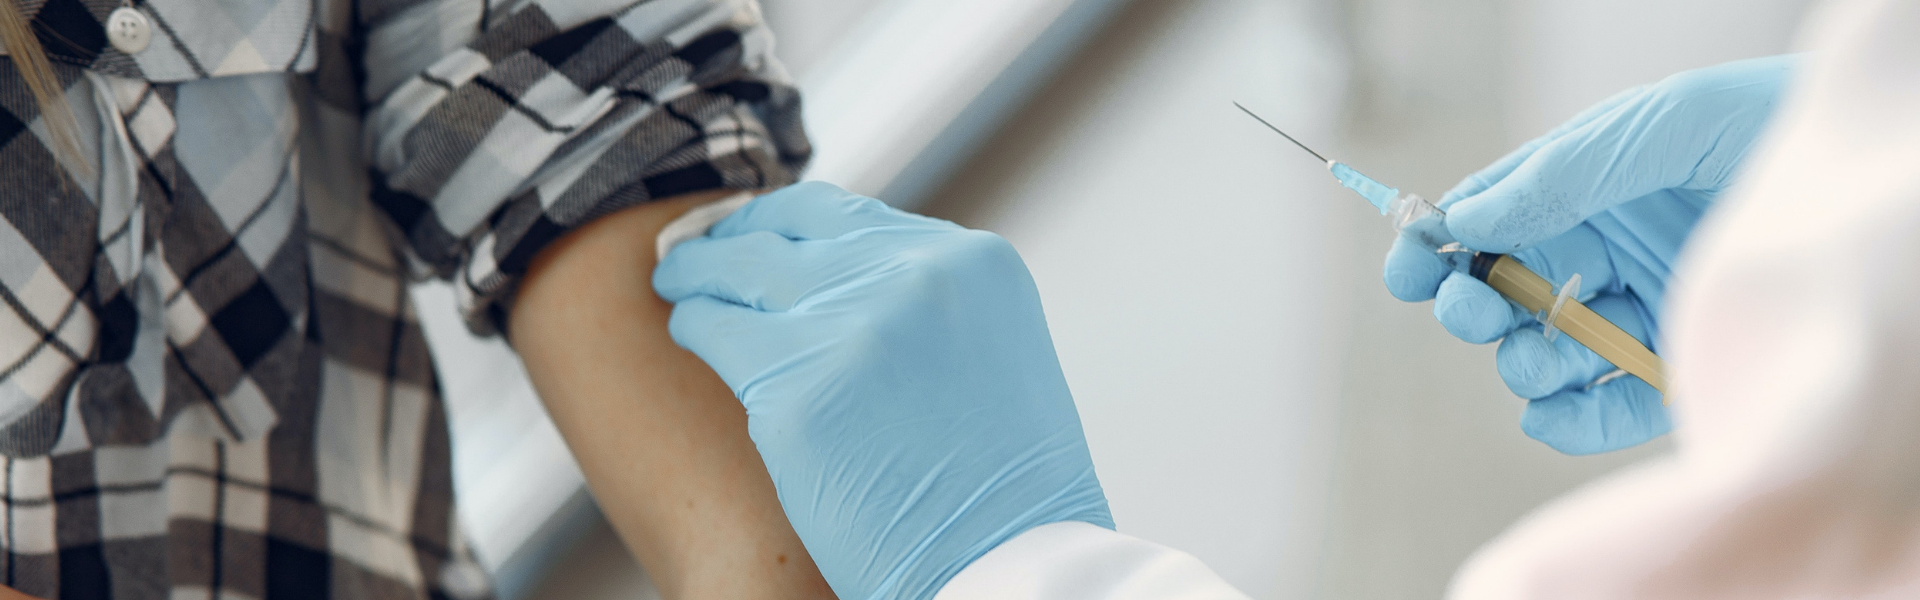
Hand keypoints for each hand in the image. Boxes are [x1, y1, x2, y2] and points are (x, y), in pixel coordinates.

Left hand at [653, 182, 1112, 599]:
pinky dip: (693, 326)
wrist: (1005, 568)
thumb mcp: (992, 356)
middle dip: (734, 240)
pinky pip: (714, 330)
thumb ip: (927, 304)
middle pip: (786, 233)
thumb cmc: (1000, 491)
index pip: (846, 214)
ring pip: (740, 272)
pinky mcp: (796, 390)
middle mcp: (917, 277)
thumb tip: (838, 274)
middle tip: (696, 253)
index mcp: (974, 264)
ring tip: (678, 284)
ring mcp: (853, 329)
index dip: (786, 222)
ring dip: (700, 275)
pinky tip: (688, 332)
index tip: (755, 234)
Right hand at [1382, 55, 1793, 453]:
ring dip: (1523, 363)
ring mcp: (1637, 316)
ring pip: (1545, 356)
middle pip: (1504, 296)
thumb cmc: (1768, 125)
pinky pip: (1603, 411)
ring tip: (1536, 357)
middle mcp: (1601, 257)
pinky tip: (1554, 413)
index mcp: (1581, 193)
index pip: (1488, 222)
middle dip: (1473, 308)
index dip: (1435, 244)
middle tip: (1471, 310)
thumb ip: (1563, 172)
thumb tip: (1470, 216)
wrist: (1875, 177)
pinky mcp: (1678, 373)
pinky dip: (1568, 422)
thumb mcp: (1659, 125)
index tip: (1406, 267)